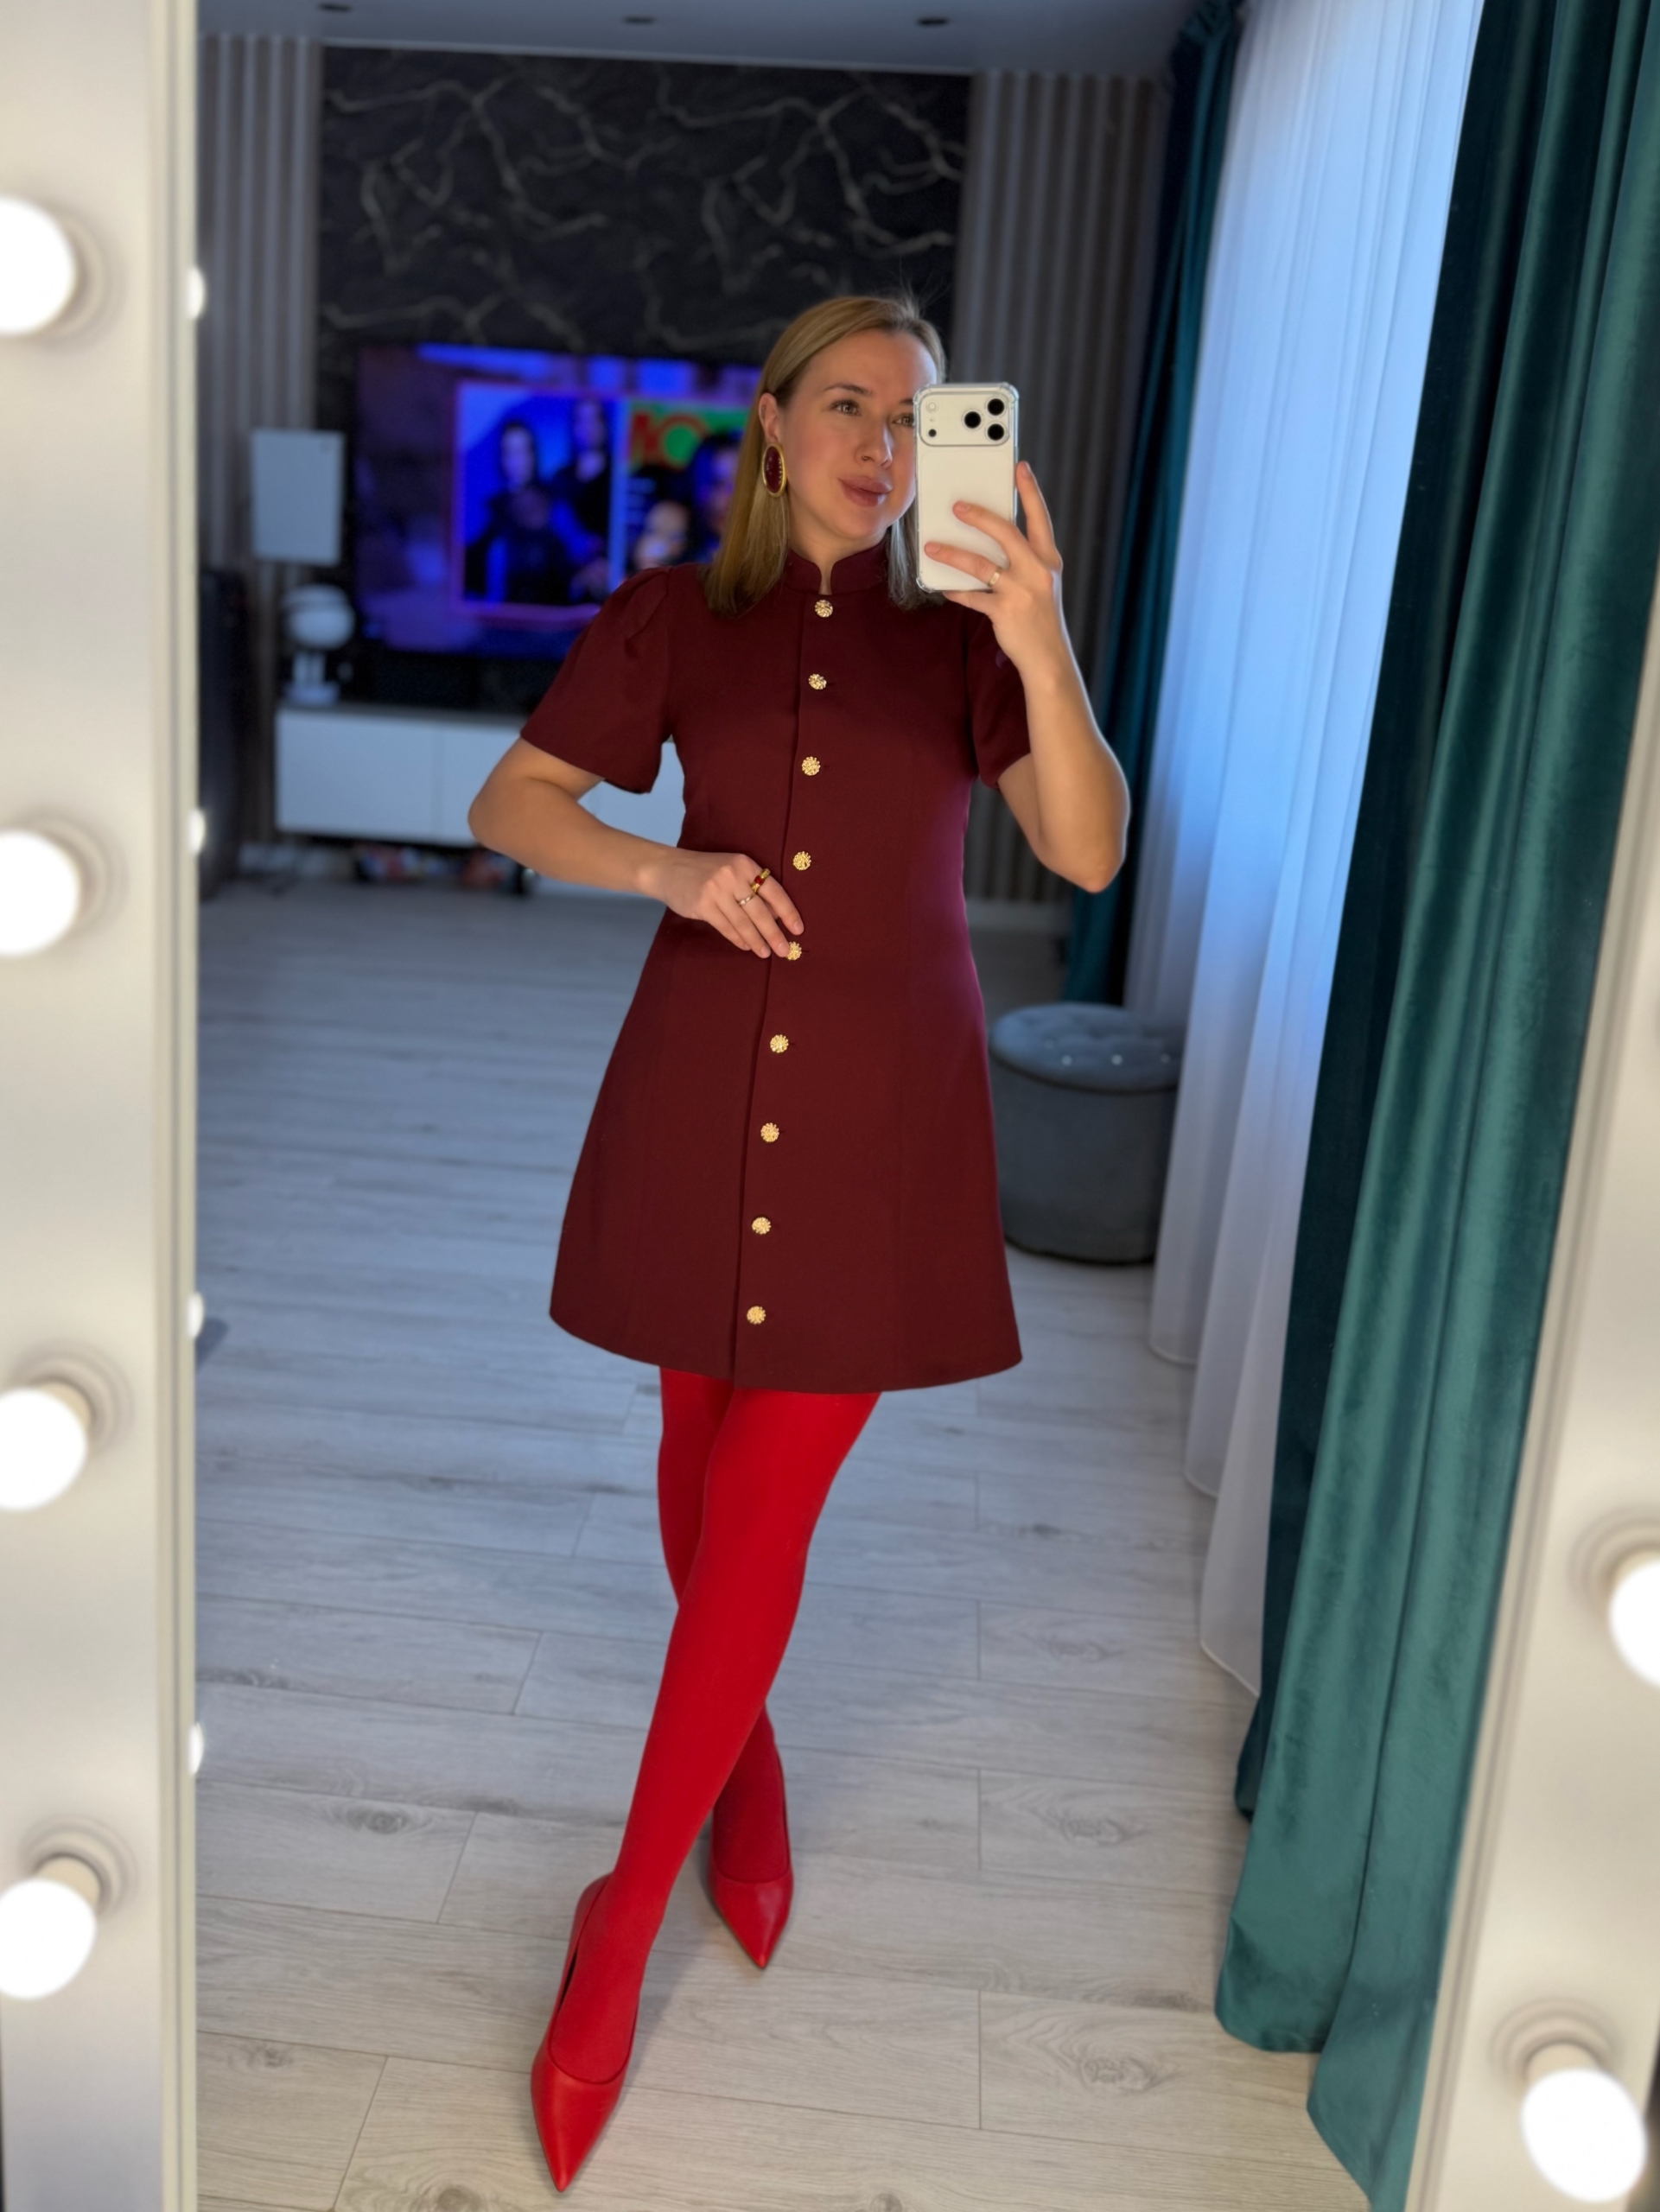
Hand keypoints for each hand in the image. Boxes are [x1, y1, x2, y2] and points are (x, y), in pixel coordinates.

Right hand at [649, 847, 804, 957]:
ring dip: (757, 941)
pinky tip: (746, 946)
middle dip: (774, 933)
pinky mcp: (703, 905)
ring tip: (766, 953)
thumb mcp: (731, 871)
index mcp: (745, 865)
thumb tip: (775, 918)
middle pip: (760, 911)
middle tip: (785, 950)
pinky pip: (726, 927)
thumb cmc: (706, 872)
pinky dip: (738, 938)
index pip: (774, 891)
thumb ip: (751, 889)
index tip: (798, 929)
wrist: (669, 869)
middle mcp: (733, 875)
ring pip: (744, 922)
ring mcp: (716, 890)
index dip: (788, 912)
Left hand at [923, 459, 1067, 671]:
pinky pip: (972, 596)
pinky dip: (955, 591)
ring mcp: (1021, 591)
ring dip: (952, 554)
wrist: (1049, 657)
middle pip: (1005, 532)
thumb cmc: (1042, 617)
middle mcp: (1037, 570)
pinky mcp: (1004, 611)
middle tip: (957, 506)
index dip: (1029, 491)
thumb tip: (988, 541)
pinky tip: (943, 587)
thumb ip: (1023, 560)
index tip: (1019, 467)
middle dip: (979, 515)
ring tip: (932, 548)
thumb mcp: (1041, 583)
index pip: (1039, 517)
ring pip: (980, 564)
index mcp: (1048, 559)